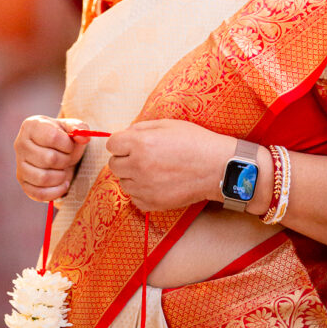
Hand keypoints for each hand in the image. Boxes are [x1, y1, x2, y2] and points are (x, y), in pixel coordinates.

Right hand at [14, 115, 90, 201]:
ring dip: (61, 176)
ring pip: (43, 178)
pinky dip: (56, 192)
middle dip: (65, 160)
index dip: (67, 144)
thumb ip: (80, 128)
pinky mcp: (23, 182)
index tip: (70, 145)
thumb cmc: (63, 137)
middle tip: (68, 158)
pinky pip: (39, 193)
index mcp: (32, 125)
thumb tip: (84, 137)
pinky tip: (63, 184)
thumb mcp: (72, 128)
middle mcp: (20, 144)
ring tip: (64, 170)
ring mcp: (19, 164)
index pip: (52, 136)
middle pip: (49, 158)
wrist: (54, 150)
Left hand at [106, 120, 233, 212]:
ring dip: (133, 176)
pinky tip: (157, 183)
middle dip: (124, 159)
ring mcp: (144, 187)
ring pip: (123, 183)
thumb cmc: (194, 141)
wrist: (216, 167)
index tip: (131, 144)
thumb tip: (125, 134)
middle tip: (143, 157)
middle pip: (114, 165)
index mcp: (140, 143)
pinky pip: (134, 198)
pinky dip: (142, 192)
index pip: (111, 144)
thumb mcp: (167, 124)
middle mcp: (138, 166)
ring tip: (154, 170)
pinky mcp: (152, 203)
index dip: (121, 143)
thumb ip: (141, 128)